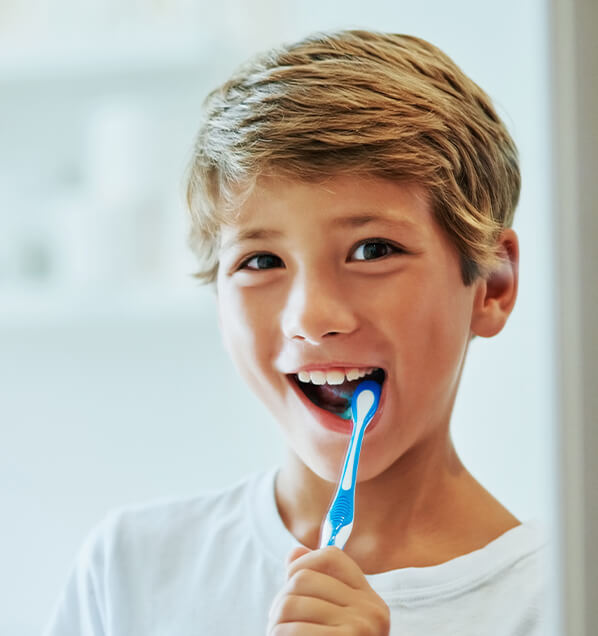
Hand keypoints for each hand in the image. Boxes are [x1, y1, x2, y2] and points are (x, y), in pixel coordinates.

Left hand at [267, 545, 389, 634]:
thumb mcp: (334, 619)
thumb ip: (318, 586)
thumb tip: (294, 553)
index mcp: (369, 599)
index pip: (331, 556)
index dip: (303, 564)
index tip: (291, 583)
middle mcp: (370, 611)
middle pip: (303, 579)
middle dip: (281, 599)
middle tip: (278, 621)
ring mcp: (359, 630)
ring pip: (291, 603)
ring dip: (275, 623)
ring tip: (281, 635)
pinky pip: (291, 631)